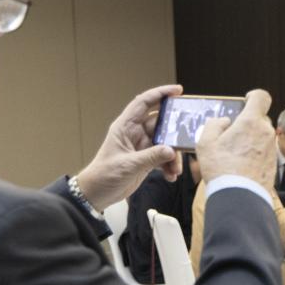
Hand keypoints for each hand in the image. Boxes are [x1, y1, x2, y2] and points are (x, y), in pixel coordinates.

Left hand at [74, 84, 182, 209]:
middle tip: (187, 136)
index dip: (160, 93)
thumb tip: (171, 150)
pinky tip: (170, 175)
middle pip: (160, 124)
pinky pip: (163, 157)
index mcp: (125, 127)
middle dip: (174, 131)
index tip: (178, 91)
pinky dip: (169, 166)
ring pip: (165, 143)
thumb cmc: (104, 175)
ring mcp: (142, 146)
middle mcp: (135, 133)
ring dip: (173, 155)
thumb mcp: (129, 165)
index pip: (144, 103)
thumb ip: (151, 157)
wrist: (97, 193)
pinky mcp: (146, 159)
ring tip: (176, 168)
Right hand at [195, 89, 274, 187]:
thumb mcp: (206, 142)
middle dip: (247, 124)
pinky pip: (264, 152)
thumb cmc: (221, 169)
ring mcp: (272, 149)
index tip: (246, 101)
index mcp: (251, 122)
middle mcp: (266, 132)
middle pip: (259, 119)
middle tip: (231, 136)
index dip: (253, 96)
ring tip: (233, 155)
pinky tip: (241, 166)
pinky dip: (255, 154)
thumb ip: (214, 125)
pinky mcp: (273, 164)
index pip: (261, 97)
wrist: (239, 197)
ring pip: (261, 137)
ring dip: (250, 141)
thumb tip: (224, 122)